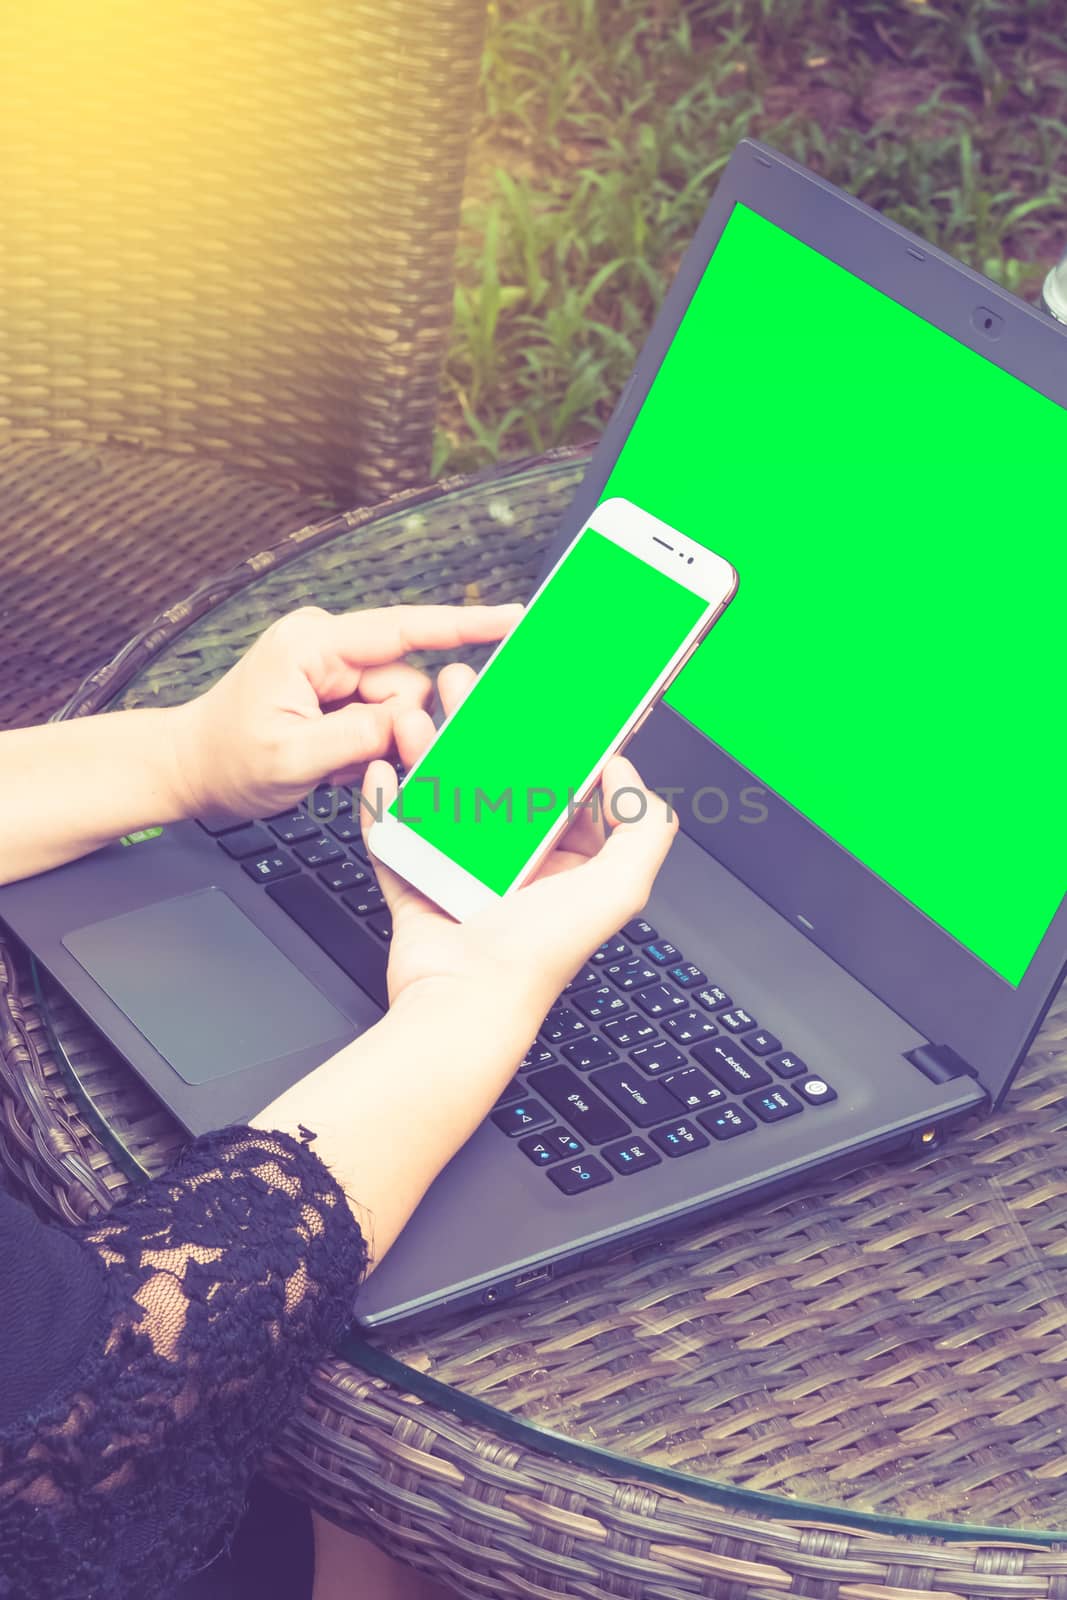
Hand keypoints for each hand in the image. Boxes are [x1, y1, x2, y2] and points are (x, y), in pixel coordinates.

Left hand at [171, 602, 521, 821]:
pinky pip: (381, 718)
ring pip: (399, 708)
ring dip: (373, 743)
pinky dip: (363, 746)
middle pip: (407, 684)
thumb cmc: (227, 760)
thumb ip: (356, 737)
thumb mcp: (290, 758)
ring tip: (327, 762)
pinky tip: (329, 759)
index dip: (465, 625)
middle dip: (388, 729)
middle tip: (341, 759)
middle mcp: (329, 644)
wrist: (189, 768)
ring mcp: (334, 665)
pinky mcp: (338, 688)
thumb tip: (408, 722)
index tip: (513, 617)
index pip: (404, 630)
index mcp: (313, 644)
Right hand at [362, 663, 678, 1020]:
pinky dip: (387, 799)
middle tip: (462, 687)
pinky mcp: (417, 883)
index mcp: (567, 860)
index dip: (548, 738)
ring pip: (442, 794)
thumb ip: (642, 827)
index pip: (560, 783)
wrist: (464, 1005)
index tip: (535, 697)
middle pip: (495, 777)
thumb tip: (625, 771)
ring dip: (428, 751)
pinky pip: (398, 831)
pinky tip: (384, 768)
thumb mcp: (620, 888)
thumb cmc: (538, 957)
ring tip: (414, 715)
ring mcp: (462, 871)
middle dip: (477, 728)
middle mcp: (516, 863)